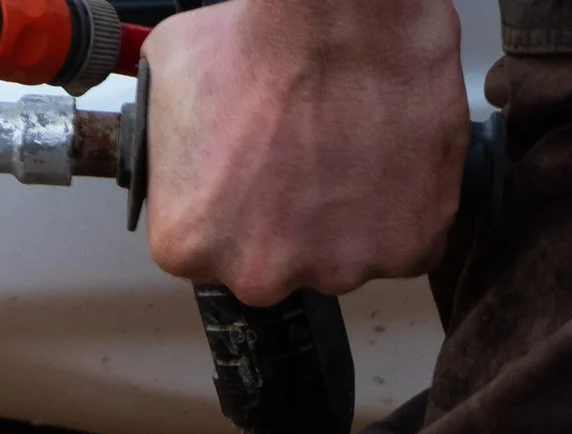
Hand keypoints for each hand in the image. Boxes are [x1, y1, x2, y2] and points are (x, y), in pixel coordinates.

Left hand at [140, 0, 466, 305]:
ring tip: (345, 151)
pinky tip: (385, 163)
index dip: (230, 208)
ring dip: (343, 218)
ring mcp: (336, 267)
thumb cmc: (262, 39)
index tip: (247, 176)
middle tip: (298, 160)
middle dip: (284, 221)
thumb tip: (174, 153)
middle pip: (271, 264)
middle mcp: (259, 272)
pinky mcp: (404, 249)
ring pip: (339, 257)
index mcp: (192, 243)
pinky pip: (404, 246)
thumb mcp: (168, 82)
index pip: (206, 249)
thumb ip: (167, 147)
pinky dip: (400, 213)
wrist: (345, 17)